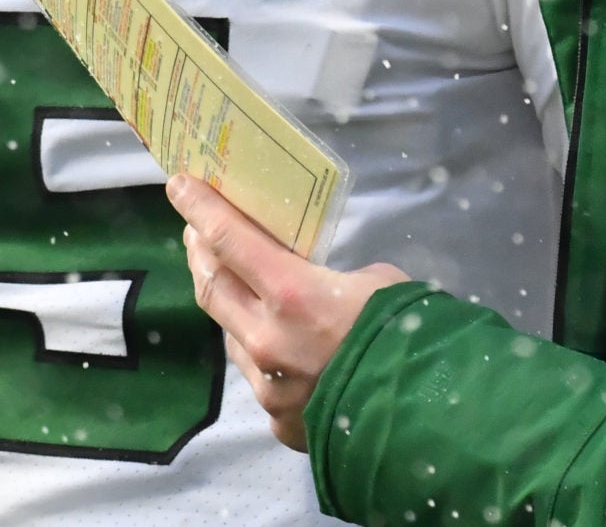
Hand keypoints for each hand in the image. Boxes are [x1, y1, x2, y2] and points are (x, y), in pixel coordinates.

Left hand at [167, 174, 409, 450]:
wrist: (427, 416)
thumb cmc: (409, 334)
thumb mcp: (376, 281)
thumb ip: (331, 278)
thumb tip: (319, 283)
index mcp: (291, 294)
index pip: (229, 239)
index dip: (200, 208)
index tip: (179, 185)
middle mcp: (266, 340)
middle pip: (212, 285)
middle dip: (200, 251)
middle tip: (197, 230)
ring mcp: (268, 386)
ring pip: (232, 335)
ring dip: (229, 304)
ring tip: (235, 284)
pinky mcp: (277, 420)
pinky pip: (259, 377)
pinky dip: (260, 353)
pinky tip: (276, 347)